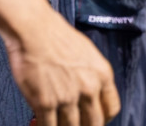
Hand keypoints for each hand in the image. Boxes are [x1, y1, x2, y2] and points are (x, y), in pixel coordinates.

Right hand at [2, 7, 119, 125]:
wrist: (33, 29)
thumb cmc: (56, 37)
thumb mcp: (88, 54)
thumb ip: (92, 76)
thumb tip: (91, 96)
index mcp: (102, 74)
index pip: (112, 109)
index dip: (102, 119)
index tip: (92, 120)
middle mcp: (89, 88)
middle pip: (94, 124)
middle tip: (73, 124)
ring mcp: (67, 97)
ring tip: (55, 122)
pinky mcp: (45, 103)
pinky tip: (39, 123)